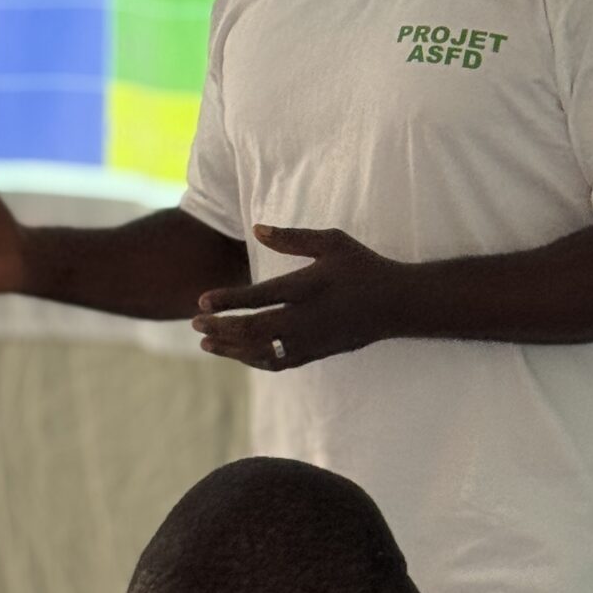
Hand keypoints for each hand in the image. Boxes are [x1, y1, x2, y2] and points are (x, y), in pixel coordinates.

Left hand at [191, 225, 401, 371]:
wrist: (396, 305)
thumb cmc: (362, 266)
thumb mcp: (332, 241)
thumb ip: (292, 237)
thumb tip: (256, 228)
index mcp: (307, 287)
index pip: (257, 297)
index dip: (226, 301)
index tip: (202, 301)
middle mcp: (306, 319)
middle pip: (252, 329)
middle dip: (219, 327)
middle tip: (195, 323)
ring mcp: (311, 341)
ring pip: (261, 352)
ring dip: (230, 348)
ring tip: (206, 343)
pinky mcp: (316, 354)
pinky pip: (278, 363)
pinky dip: (253, 360)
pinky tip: (238, 354)